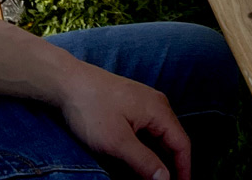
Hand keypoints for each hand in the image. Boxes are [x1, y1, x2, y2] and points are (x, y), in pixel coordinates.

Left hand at [56, 63, 190, 179]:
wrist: (67, 82)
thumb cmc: (90, 108)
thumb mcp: (117, 142)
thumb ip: (144, 162)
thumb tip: (165, 179)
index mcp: (159, 110)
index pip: (182, 145)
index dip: (184, 169)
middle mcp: (157, 104)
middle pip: (173, 140)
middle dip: (173, 165)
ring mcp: (144, 103)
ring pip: (160, 136)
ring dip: (159, 157)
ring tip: (153, 177)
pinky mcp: (131, 104)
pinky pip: (148, 130)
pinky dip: (148, 147)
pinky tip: (139, 159)